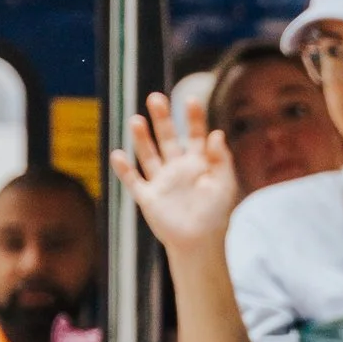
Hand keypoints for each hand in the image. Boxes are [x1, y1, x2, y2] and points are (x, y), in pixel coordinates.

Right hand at [112, 91, 238, 256]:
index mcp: (199, 163)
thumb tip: (217, 133)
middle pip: (167, 138)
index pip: (195, 134)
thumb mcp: (224, 184)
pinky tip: (118, 154)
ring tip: (136, 120)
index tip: (191, 100)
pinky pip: (133, 181)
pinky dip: (124, 169)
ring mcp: (161, 181)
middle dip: (162, 118)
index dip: (193, 118)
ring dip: (141, 138)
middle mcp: (177, 168)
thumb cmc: (216, 214)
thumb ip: (221, 159)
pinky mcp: (148, 197)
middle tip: (155, 98)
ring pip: (148, 154)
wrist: (200, 243)